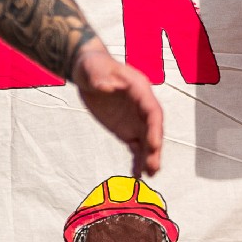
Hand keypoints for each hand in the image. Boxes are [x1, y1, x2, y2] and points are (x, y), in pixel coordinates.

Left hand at [73, 41, 163, 176]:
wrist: (87, 71)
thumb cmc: (93, 66)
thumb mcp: (93, 69)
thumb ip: (101, 78)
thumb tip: (107, 87)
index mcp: (139, 89)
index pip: (152, 110)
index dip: (155, 128)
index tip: (154, 144)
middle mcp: (142, 106)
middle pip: (153, 129)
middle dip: (154, 148)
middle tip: (153, 167)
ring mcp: (135, 119)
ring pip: (147, 141)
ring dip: (149, 157)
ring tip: (149, 175)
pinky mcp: (127, 129)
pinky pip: (135, 147)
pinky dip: (137, 160)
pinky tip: (137, 175)